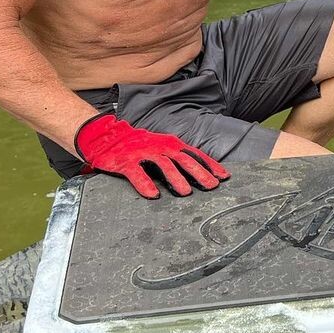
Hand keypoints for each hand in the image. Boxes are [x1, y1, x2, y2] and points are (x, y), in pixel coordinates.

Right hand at [74, 113, 229, 199]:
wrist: (108, 137)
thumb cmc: (140, 146)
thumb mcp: (163, 147)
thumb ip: (178, 158)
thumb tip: (201, 173)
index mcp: (171, 144)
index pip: (195, 155)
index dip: (210, 165)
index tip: (224, 176)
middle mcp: (160, 147)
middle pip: (184, 159)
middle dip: (199, 173)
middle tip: (211, 186)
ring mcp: (143, 153)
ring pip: (163, 165)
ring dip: (176, 178)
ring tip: (186, 192)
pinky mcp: (126, 162)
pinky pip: (137, 173)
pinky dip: (145, 184)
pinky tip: (153, 195)